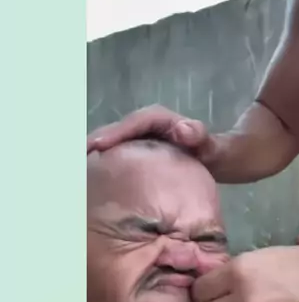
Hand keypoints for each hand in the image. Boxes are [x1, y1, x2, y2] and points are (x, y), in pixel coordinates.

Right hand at [87, 104, 218, 164]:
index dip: (117, 131)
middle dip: (97, 141)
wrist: (219, 160)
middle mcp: (148, 125)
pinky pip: (116, 154)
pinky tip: (90, 180)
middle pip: (118, 129)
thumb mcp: (215, 149)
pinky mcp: (136, 151)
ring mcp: (140, 138)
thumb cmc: (216, 154)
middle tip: (77, 159)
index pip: (138, 121)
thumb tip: (184, 129)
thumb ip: (202, 138)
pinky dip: (103, 163)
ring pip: (113, 141)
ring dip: (95, 153)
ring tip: (77, 170)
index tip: (99, 145)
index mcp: (163, 121)